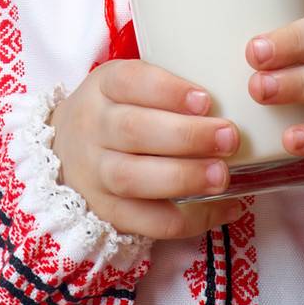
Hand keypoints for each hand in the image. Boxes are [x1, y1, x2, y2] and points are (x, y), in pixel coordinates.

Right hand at [47, 59, 246, 240]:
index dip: (168, 91)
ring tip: (223, 176)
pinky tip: (224, 207)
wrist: (67, 150)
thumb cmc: (119, 109)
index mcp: (102, 87)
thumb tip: (236, 97)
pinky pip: (148, 222)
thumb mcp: (130, 84)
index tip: (206, 100)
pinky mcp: (109, 211)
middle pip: (133, 131)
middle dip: (186, 136)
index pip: (128, 81)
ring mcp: (96, 173)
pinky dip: (190, 219)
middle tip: (229, 137)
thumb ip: (170, 87)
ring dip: (184, 178)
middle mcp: (92, 128)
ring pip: (133, 178)